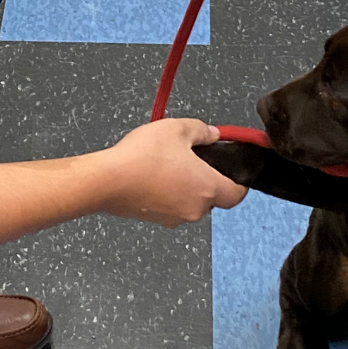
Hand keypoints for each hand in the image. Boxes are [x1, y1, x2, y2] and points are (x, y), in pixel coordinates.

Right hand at [101, 118, 246, 226]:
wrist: (107, 180)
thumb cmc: (143, 156)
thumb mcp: (177, 129)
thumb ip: (202, 131)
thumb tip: (213, 134)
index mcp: (207, 188)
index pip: (237, 194)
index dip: (239, 183)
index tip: (235, 172)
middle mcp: (195, 209)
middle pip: (213, 198)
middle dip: (206, 179)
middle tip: (193, 159)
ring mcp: (174, 217)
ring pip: (191, 202)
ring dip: (186, 187)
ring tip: (168, 164)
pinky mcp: (156, 220)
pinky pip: (171, 206)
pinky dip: (168, 194)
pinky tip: (153, 175)